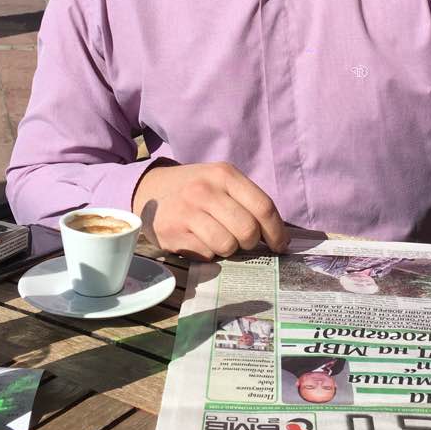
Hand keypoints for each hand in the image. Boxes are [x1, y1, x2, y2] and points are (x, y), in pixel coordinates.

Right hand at [132, 161, 288, 258]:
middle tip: (245, 241)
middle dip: (252, 242)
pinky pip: (207, 254)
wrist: (150, 190)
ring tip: (218, 237)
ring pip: (228, 246)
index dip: (277, 231)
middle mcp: (205, 190)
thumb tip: (278, 235)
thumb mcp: (220, 181)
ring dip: (229, 248)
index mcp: (224, 174)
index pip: (263, 206)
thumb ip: (247, 200)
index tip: (280, 245)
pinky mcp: (173, 234)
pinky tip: (199, 239)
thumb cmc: (195, 188)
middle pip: (248, 230)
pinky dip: (209, 252)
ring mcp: (187, 212)